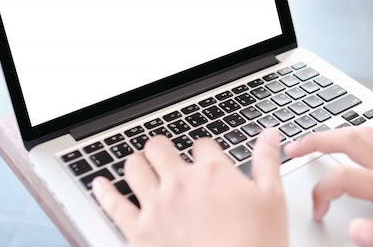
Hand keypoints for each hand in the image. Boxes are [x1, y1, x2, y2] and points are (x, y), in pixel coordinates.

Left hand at [93, 128, 287, 246]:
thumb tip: (269, 135)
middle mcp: (180, 182)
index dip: (204, 150)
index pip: (202, 144)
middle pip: (160, 148)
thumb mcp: (273, 201)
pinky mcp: (138, 232)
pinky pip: (113, 205)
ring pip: (134, 168)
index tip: (206, 159)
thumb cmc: (256, 245)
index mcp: (212, 172)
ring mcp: (156, 206)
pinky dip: (104, 192)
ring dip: (137, 163)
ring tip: (140, 164)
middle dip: (163, 149)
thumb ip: (267, 162)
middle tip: (165, 155)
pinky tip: (99, 184)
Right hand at [284, 127, 372, 246]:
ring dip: (335, 133)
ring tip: (314, 140)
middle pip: (349, 139)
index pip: (344, 178)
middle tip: (294, 147)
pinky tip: (352, 142)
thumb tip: (352, 229)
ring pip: (364, 132)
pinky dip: (358, 134)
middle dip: (316, 140)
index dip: (321, 191)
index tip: (317, 210)